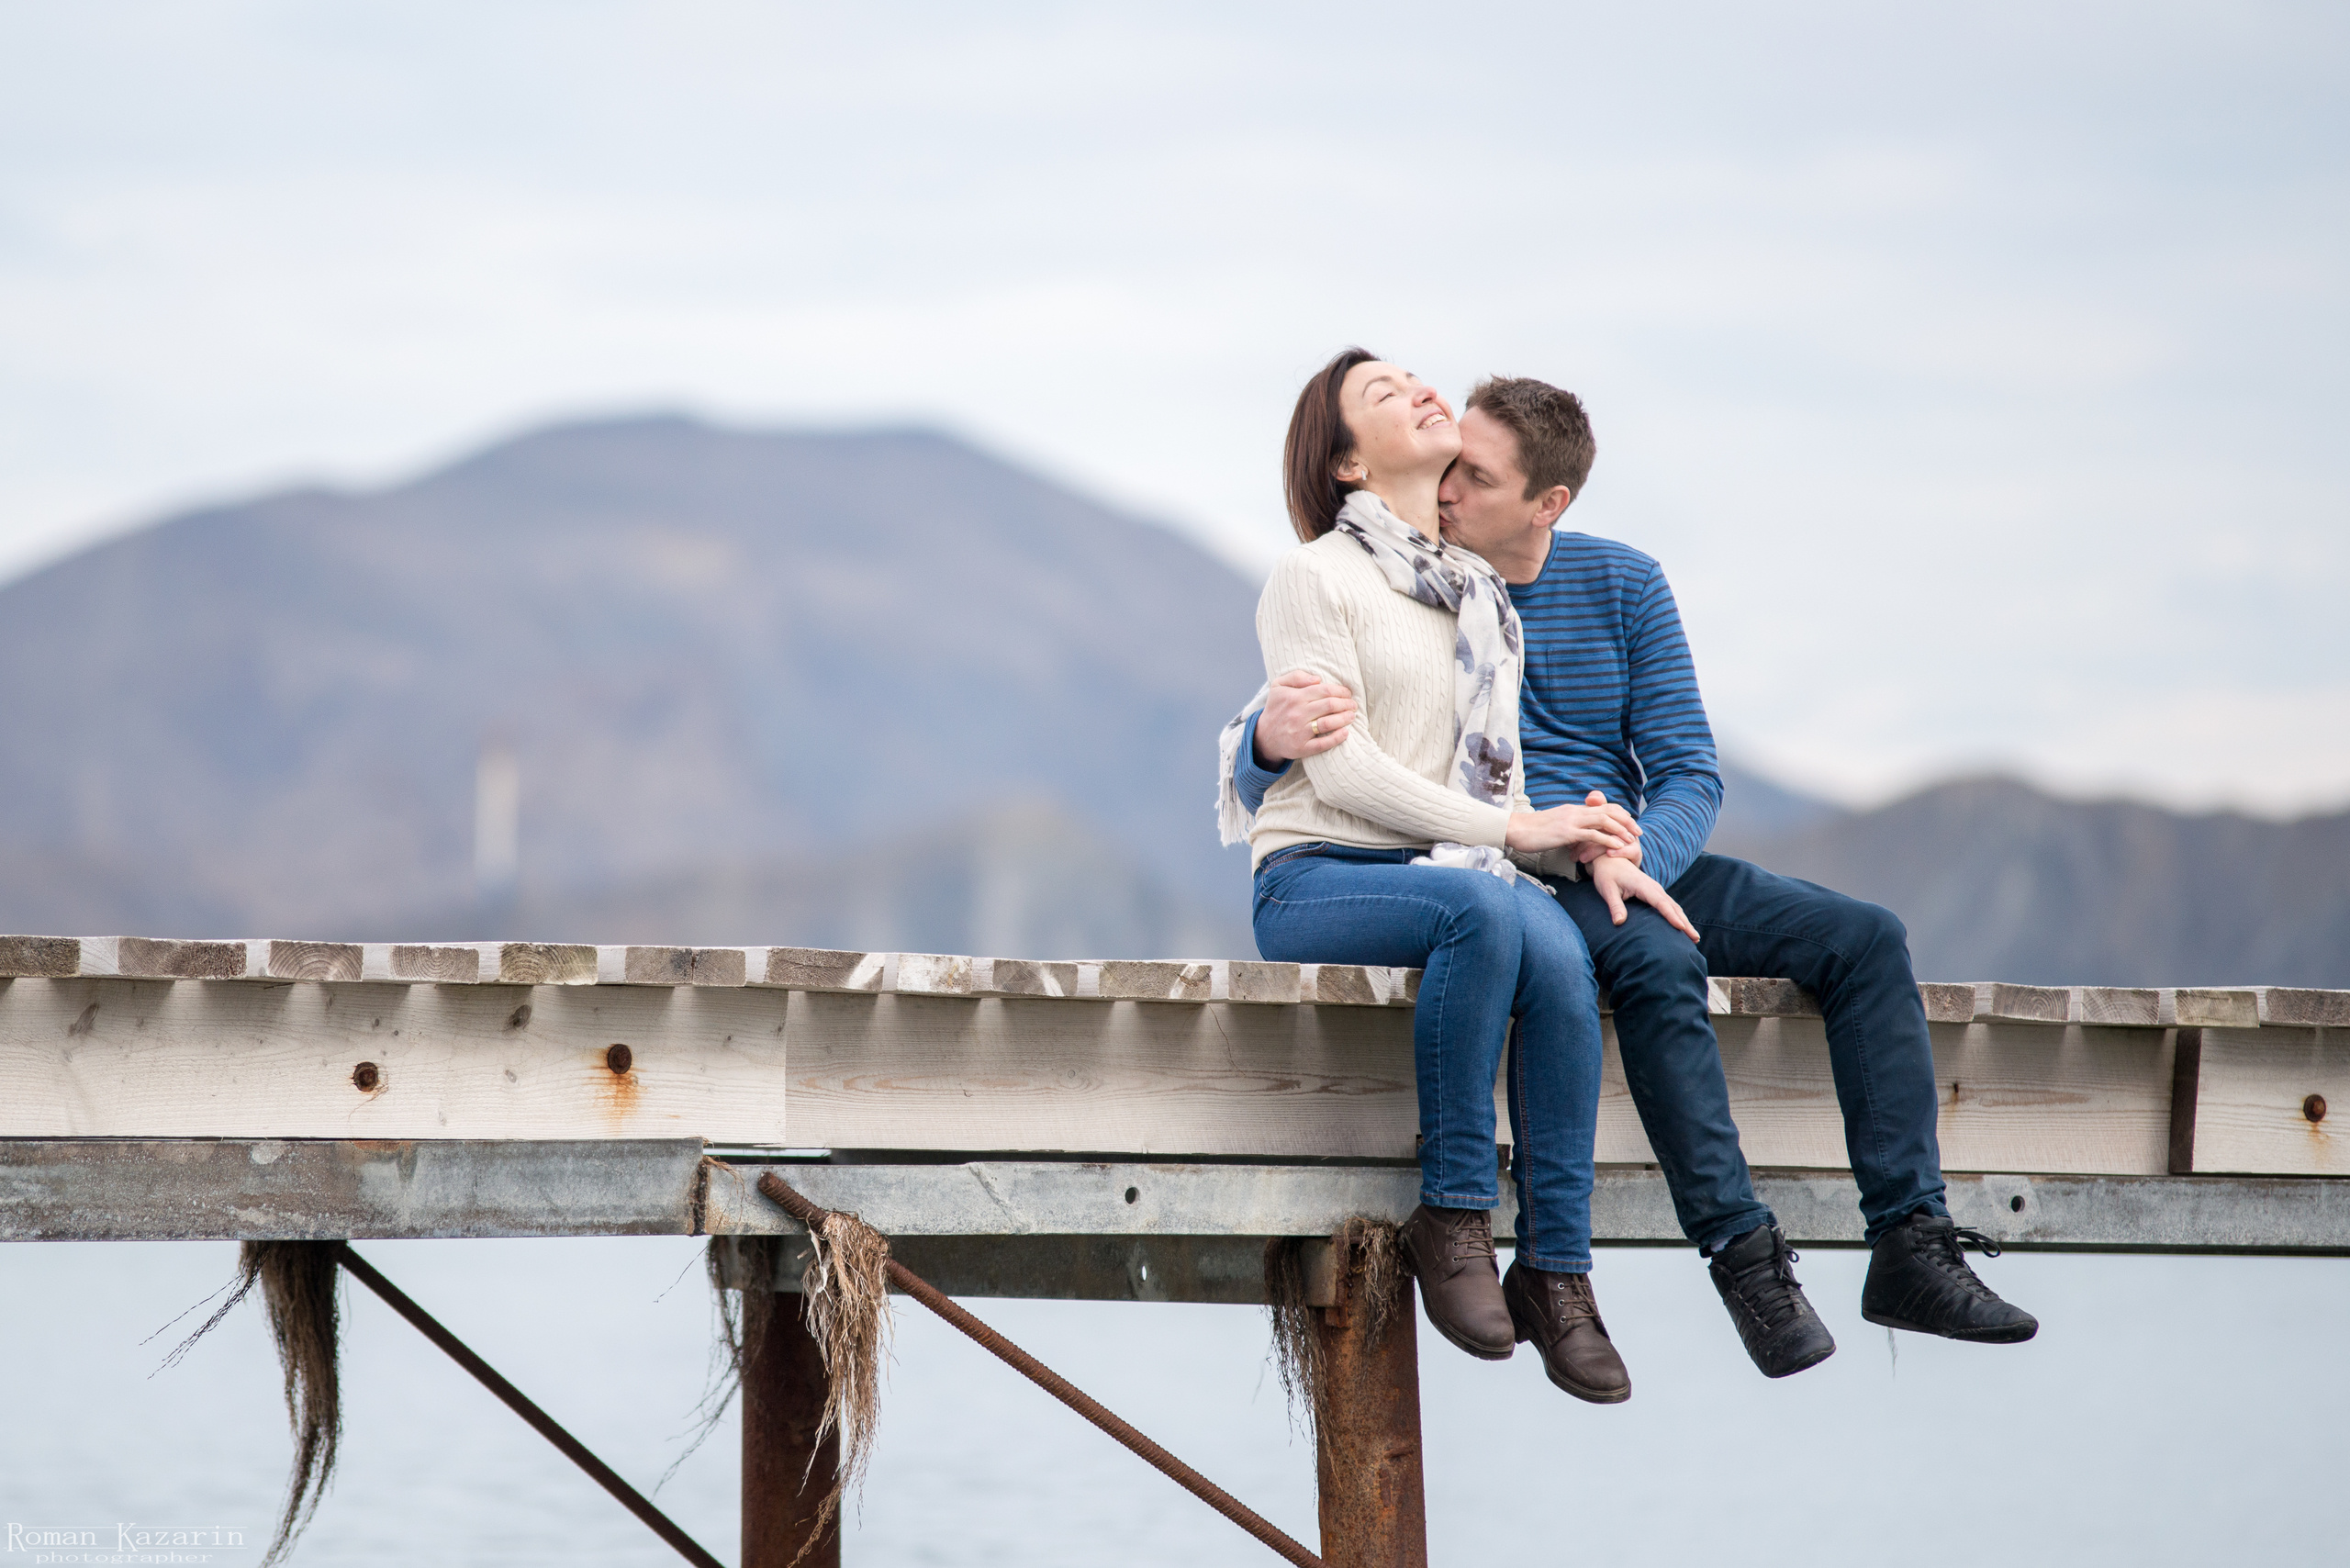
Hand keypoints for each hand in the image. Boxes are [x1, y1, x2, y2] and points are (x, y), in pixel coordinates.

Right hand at [1255, 669, 1356, 764]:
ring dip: (1345, 718)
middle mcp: (1297, 714)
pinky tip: (1345, 733)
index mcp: (1294, 697)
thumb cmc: (1276, 708)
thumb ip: (1296, 676)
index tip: (1347, 693)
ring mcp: (1299, 732)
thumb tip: (1318, 679)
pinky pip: (1323, 744)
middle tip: (1353, 705)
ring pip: (1328, 723)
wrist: (1264, 736)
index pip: (1324, 690)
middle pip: (1330, 705)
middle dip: (1346, 704)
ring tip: (1352, 716)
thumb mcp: (1278, 686)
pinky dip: (1337, 738)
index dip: (1340, 691)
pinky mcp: (1301, 748)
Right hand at [1505, 795, 1640, 855]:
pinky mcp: (1567, 832)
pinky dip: (1609, 839)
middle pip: (1608, 811)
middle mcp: (1575, 811)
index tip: (1629, 825)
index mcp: (1573, 810)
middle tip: (1639, 832)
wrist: (1515, 830)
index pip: (1602, 807)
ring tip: (1633, 840)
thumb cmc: (1531, 832)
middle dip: (1627, 821)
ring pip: (1605, 820)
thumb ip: (1568, 829)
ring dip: (1622, 829)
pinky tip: (1618, 847)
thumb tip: (1577, 837)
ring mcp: (1571, 820)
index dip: (1619, 815)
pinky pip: (1593, 834)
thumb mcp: (1554, 827)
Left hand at [1589, 853, 1700, 941]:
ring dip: (1685, 920)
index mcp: (1643, 886)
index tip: (1681, 928)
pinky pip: (1669, 905)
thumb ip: (1614, 905)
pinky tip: (1683, 926)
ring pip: (1674, 906)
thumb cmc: (1607, 875)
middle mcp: (1653, 887)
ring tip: (1694, 937)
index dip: (1671, 916)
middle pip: (1673, 906)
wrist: (1610, 860)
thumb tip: (1619, 922)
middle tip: (1695, 938)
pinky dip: (1678, 916)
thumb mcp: (1607, 889)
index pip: (1660, 903)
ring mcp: (1656, 889)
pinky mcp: (1655, 892)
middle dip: (1685, 922)